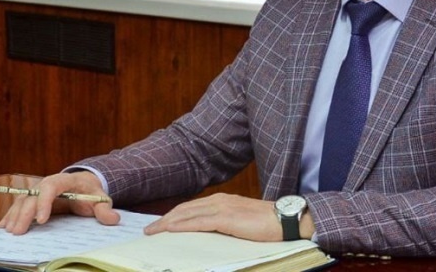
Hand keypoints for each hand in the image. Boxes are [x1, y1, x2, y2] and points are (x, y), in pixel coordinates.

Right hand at [0, 171, 116, 234]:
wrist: (83, 185)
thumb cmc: (90, 192)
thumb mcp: (100, 199)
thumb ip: (105, 209)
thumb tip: (114, 219)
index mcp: (65, 180)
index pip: (51, 187)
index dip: (44, 202)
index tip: (42, 220)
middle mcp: (48, 183)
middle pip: (32, 195)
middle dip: (25, 213)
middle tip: (19, 232)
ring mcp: (39, 190)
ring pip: (23, 200)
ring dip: (15, 215)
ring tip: (10, 231)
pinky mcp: (33, 199)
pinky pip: (19, 205)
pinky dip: (11, 214)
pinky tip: (4, 226)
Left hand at [144, 193, 311, 241]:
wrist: (285, 219)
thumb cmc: (267, 223)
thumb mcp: (241, 222)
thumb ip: (224, 224)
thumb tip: (209, 234)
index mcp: (223, 200)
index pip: (191, 207)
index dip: (174, 215)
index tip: (160, 224)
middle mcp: (219, 200)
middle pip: (185, 209)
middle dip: (165, 219)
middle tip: (149, 230)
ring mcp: (222, 208)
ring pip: (187, 214)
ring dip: (168, 223)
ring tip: (153, 231)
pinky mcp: (226, 218)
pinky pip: (198, 222)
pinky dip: (182, 225)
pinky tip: (170, 230)